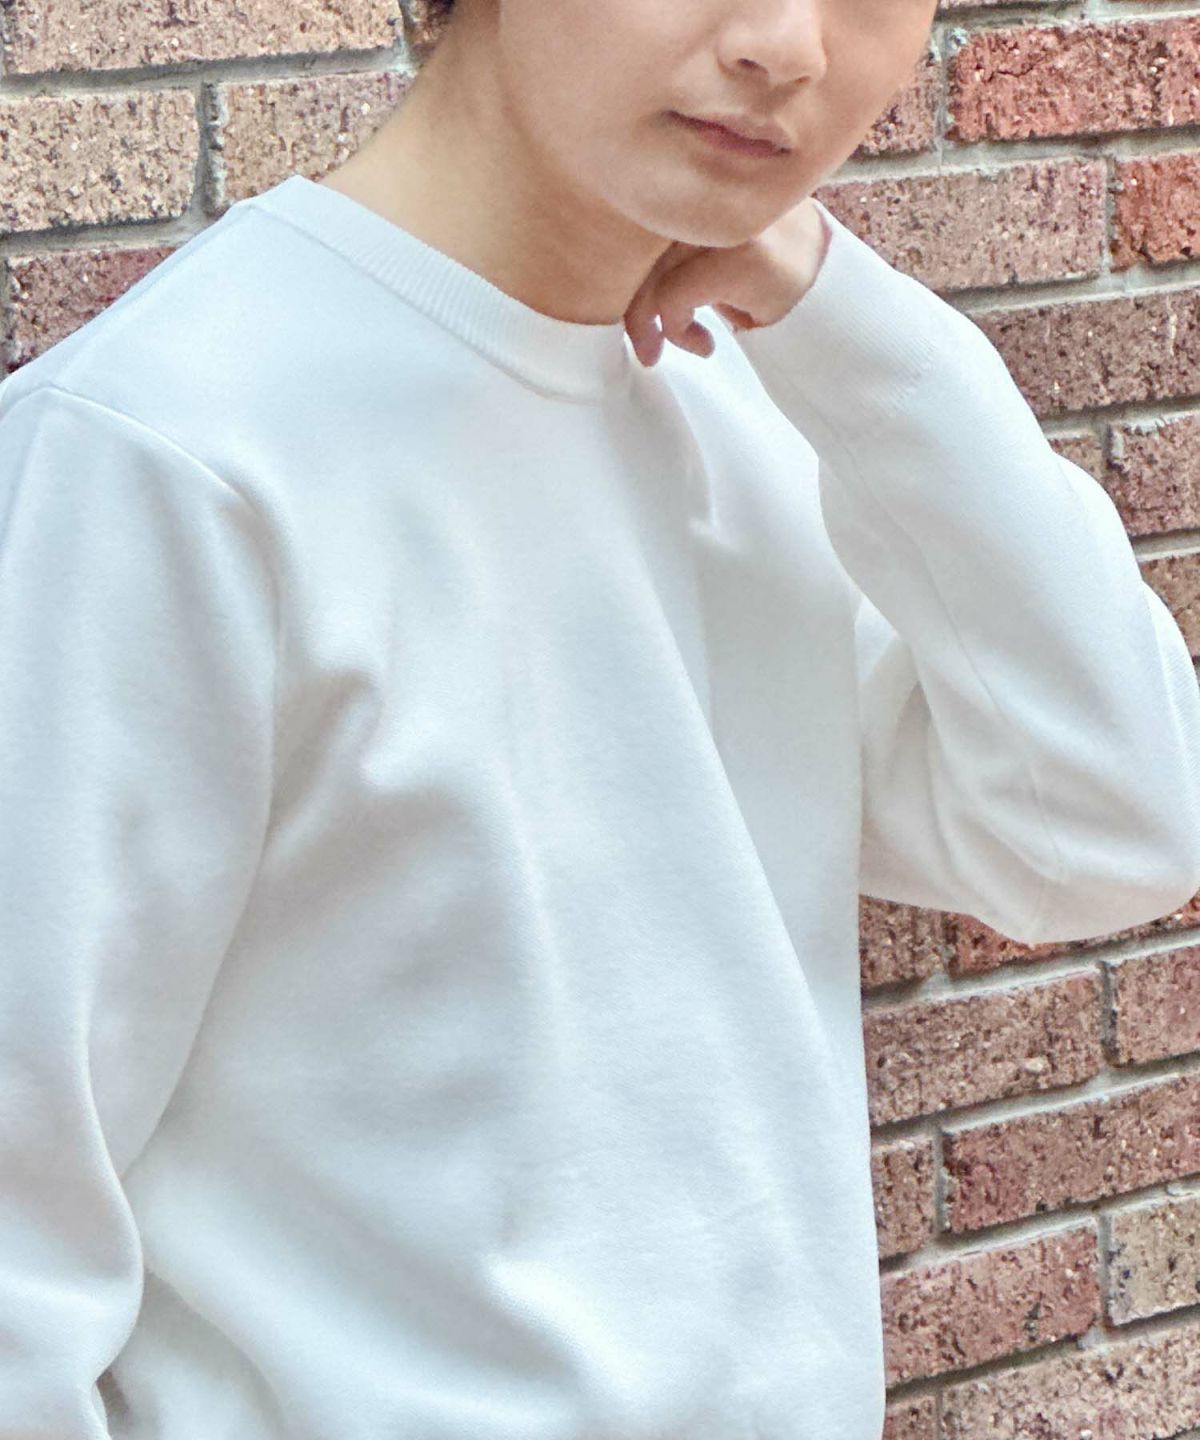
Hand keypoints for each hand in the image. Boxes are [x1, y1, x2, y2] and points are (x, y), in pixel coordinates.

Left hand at [623, 197, 830, 367]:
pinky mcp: (744, 257)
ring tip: (681, 346)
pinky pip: (676, 295)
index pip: (650, 211)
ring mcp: (737, 221)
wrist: (839, 312)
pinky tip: (704, 344)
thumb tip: (619, 271)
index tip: (636, 307)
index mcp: (718, 177)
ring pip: (655, 272)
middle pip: (645, 243)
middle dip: (635, 304)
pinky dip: (677, 329)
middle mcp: (728, 190)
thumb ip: (680, 243)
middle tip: (645, 349)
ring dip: (656, 324)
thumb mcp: (723, 253)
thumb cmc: (774, 286)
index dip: (628, 264)